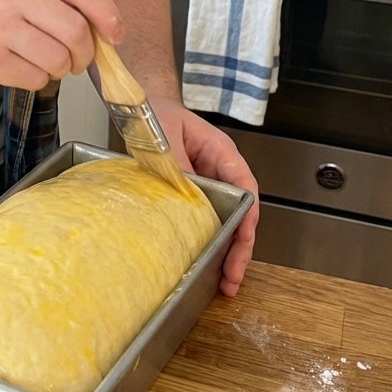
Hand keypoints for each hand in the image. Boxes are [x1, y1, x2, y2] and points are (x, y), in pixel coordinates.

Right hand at [0, 0, 122, 90]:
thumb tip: (106, 6)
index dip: (108, 14)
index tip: (115, 33)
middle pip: (77, 30)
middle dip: (85, 53)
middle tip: (76, 59)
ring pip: (59, 59)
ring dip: (59, 69)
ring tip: (40, 62)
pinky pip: (35, 78)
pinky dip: (35, 80)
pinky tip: (16, 68)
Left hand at [149, 99, 258, 297]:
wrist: (143, 109)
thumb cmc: (158, 115)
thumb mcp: (164, 135)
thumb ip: (175, 162)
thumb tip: (182, 191)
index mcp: (222, 152)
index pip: (245, 189)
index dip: (247, 219)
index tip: (243, 241)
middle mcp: (222, 171)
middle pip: (242, 213)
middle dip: (241, 247)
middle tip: (232, 276)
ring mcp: (211, 185)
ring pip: (229, 221)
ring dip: (229, 251)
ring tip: (225, 281)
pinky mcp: (196, 196)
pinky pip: (210, 221)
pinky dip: (212, 243)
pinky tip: (209, 264)